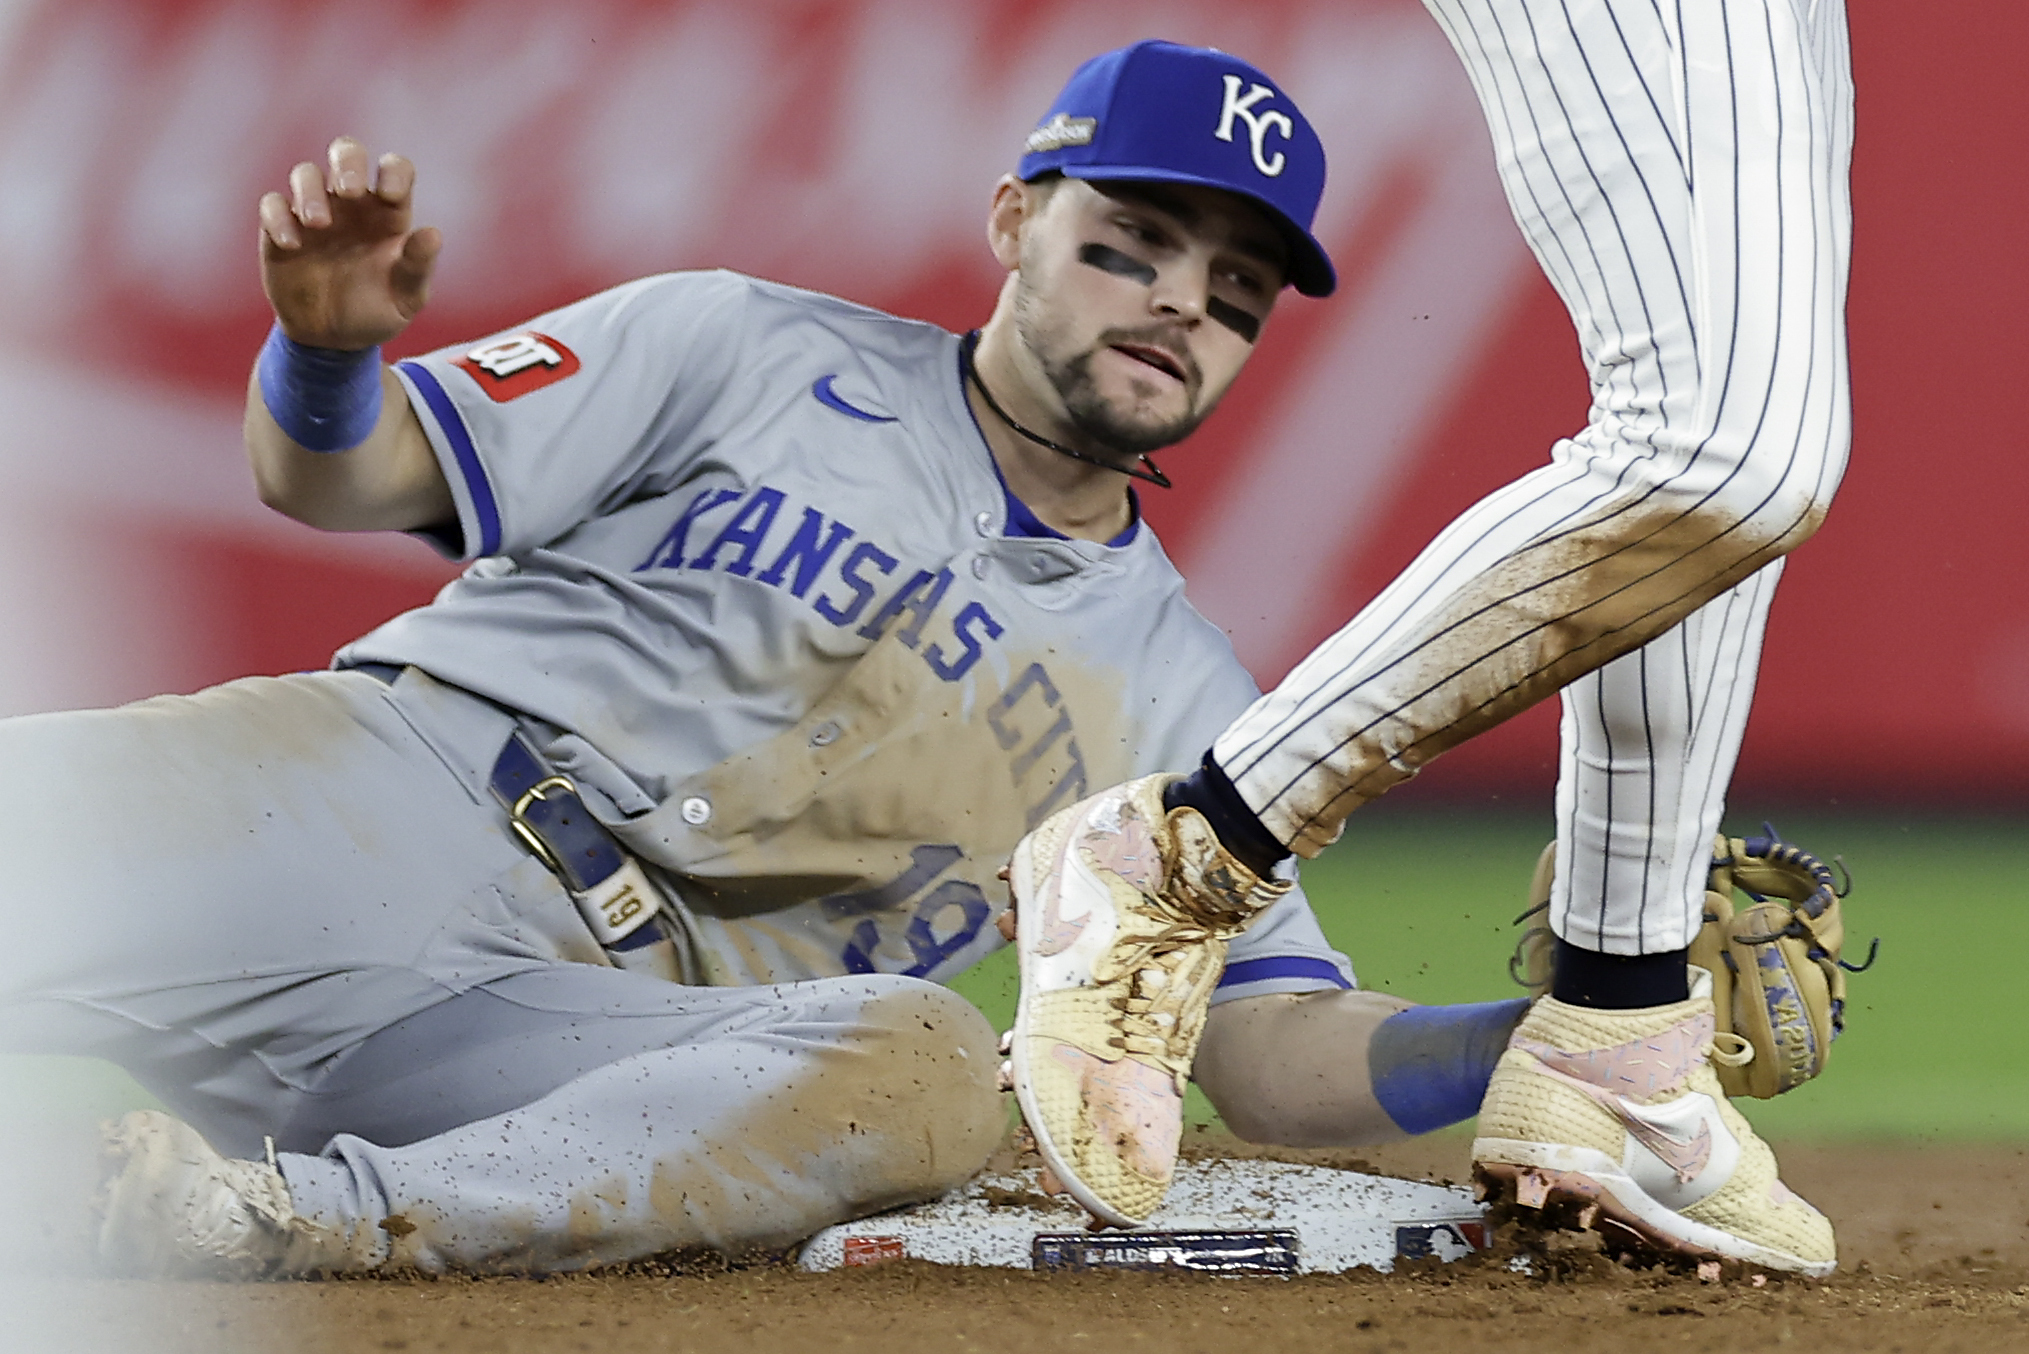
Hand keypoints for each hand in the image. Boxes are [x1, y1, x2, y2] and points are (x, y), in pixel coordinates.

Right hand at [259, 137, 440, 350]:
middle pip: (346, 152)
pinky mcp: (280, 231)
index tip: (390, 194)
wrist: (335, 341)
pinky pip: (272, 206)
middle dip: (347, 161)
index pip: (395, 169)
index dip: (393, 171)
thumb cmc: (376, 312)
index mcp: (388, 212)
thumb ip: (417, 266)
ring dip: (310, 191)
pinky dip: (278, 218)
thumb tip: (432, 233)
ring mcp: (314, 213)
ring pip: (305, 174)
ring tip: (319, 224)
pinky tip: (292, 244)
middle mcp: (351, 204)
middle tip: (348, 191)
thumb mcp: (406, 298)